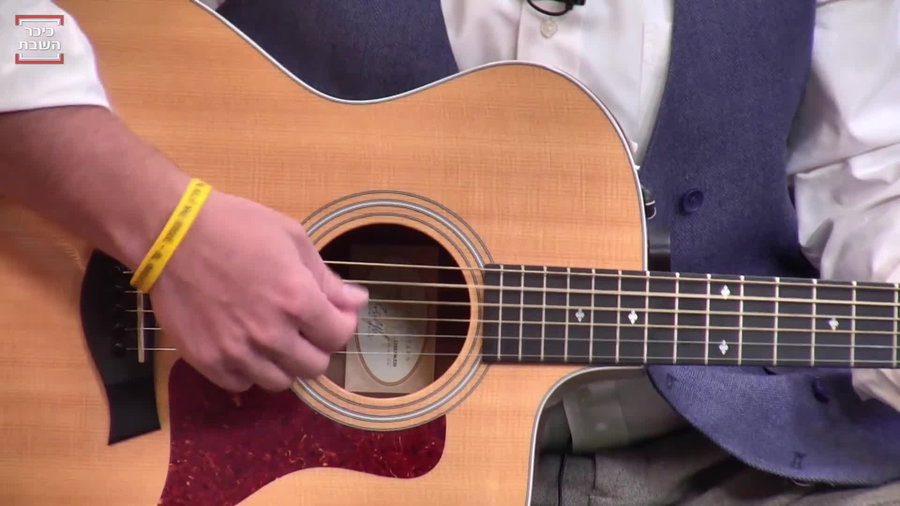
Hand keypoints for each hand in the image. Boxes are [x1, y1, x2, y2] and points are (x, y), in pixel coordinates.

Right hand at [146, 191, 367, 391]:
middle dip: (317, 346)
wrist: (170, 234)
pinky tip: (246, 346)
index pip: (339, 336)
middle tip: (304, 326)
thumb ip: (328, 279)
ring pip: (281, 382)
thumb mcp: (292, 239)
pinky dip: (250, 371)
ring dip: (285, 362)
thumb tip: (358, 302)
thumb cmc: (236, 226)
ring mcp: (237, 352)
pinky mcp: (207, 361)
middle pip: (314, 366)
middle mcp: (271, 333)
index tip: (334, 313)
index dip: (342, 324)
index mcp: (297, 300)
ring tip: (275, 337)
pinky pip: (242, 384)